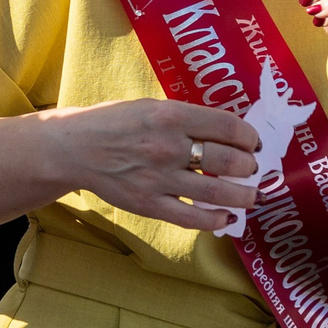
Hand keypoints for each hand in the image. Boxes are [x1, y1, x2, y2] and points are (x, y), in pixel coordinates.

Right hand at [45, 98, 259, 230]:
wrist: (75, 148)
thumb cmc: (115, 123)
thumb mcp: (152, 106)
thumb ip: (186, 118)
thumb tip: (227, 134)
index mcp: (170, 115)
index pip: (228, 126)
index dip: (249, 137)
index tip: (253, 143)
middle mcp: (168, 146)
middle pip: (227, 161)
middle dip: (249, 166)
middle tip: (252, 168)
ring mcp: (158, 178)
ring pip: (216, 193)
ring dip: (242, 196)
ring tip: (252, 195)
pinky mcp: (148, 204)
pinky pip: (191, 218)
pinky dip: (216, 220)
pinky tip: (226, 218)